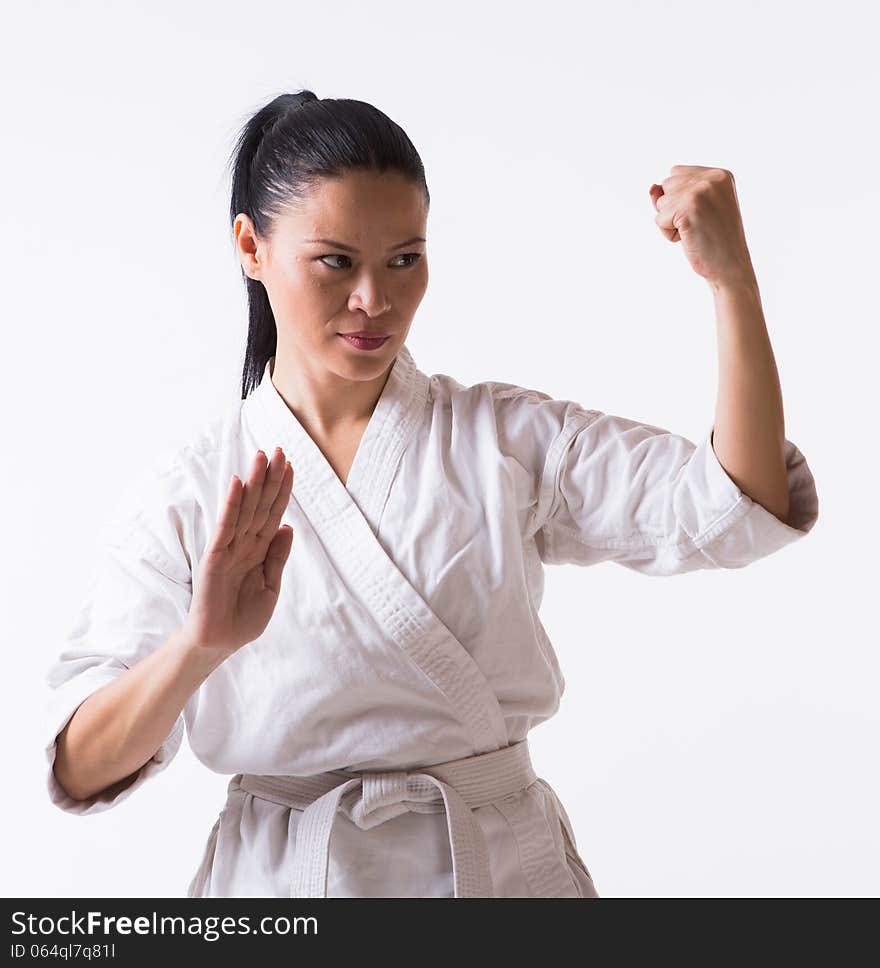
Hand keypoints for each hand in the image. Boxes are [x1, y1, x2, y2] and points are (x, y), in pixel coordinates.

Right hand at [183, 447, 294, 657]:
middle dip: (269, 477)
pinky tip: (237, 484)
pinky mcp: (214, 557)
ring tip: (260, 456)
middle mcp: (244, 544)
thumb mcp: (271, 587)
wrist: (219, 643)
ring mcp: (228, 548)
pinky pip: (225, 527)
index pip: (272, 514)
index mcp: (258, 551)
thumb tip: (287, 527)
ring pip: (244, 509)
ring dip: (253, 482)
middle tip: (278, 448)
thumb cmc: (242, 618)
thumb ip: (277, 558)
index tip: (290, 466)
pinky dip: (231, 505)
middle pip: (260, 504)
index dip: (282, 491)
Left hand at [649, 165, 756, 288]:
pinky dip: (669, 234)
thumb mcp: (696, 209)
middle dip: (674, 208)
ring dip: (671, 222)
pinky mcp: (688, 208)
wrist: (730, 267)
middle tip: (699, 224)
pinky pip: (659, 219)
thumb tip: (651, 188)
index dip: (680, 198)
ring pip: (661, 202)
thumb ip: (673, 193)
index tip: (702, 214)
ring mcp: (701, 191)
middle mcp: (712, 178)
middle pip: (667, 185)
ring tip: (695, 231)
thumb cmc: (712, 240)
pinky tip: (689, 238)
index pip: (676, 174)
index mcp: (719, 175)